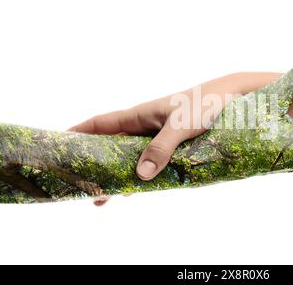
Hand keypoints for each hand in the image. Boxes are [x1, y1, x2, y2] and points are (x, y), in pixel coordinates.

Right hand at [70, 72, 280, 181]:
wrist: (232, 96)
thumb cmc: (206, 104)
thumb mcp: (181, 125)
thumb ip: (161, 148)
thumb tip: (140, 176)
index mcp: (140, 114)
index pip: (101, 123)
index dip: (79, 132)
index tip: (59, 143)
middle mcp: (145, 124)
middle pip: (113, 144)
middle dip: (98, 163)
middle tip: (87, 187)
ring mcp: (159, 133)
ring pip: (131, 153)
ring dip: (120, 172)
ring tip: (109, 195)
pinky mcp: (173, 141)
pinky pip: (150, 157)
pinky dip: (142, 170)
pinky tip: (140, 185)